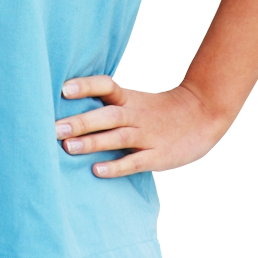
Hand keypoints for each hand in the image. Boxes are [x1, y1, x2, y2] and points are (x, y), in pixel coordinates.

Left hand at [55, 76, 230, 176]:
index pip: (105, 86)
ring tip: (67, 147)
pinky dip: (116, 166)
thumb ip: (110, 104)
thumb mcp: (136, 100)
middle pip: (107, 115)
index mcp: (129, 98)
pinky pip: (135, 161)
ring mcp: (147, 135)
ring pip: (117, 137)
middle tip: (54, 127)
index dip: (86, 86)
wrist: (202, 114)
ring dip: (92, 143)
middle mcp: (136, 115)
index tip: (64, 88)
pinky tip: (97, 171)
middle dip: (80, 122)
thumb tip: (71, 108)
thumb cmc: (160, 110)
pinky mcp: (157, 156)